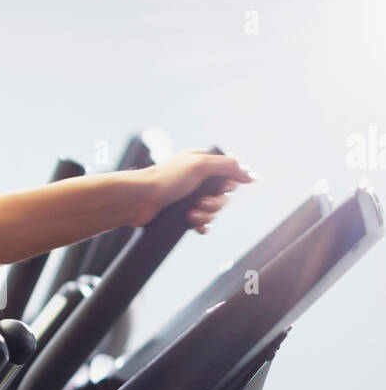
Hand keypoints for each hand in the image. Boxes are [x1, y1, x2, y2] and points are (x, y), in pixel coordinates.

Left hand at [139, 151, 257, 233]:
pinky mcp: (183, 214)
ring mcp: (190, 197)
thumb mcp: (199, 165)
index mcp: (202, 163)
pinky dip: (200, 225)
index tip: (223, 187)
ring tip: (191, 214)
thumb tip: (252, 174)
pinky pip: (202, 223)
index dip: (229, 184)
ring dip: (205, 215)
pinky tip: (194, 226)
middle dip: (215, 203)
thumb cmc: (165, 179)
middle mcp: (198, 180)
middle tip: (201, 202)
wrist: (139, 200)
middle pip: (223, 195)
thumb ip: (228, 166)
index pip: (229, 173)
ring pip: (213, 211)